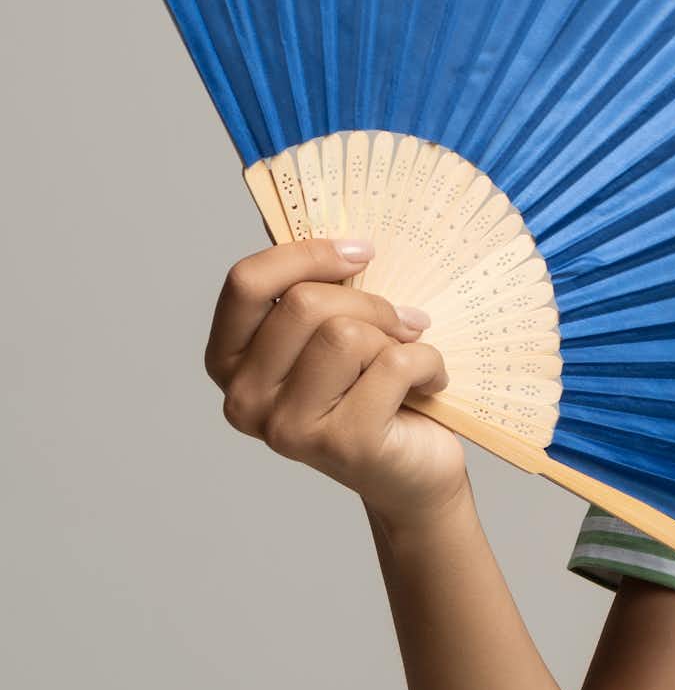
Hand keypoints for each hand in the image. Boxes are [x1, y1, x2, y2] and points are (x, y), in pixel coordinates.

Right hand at [205, 237, 463, 526]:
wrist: (414, 471)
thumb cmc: (376, 391)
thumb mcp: (337, 333)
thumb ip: (317, 288)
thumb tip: (327, 217)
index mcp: (231, 361)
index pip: (247, 282)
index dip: (307, 253)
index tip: (361, 251)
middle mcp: (243, 399)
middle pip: (306, 304)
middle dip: (372, 303)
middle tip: (404, 323)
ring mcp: (286, 428)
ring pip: (347, 333)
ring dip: (397, 337)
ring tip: (411, 359)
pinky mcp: (340, 444)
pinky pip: (393, 364)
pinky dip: (428, 363)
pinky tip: (429, 384)